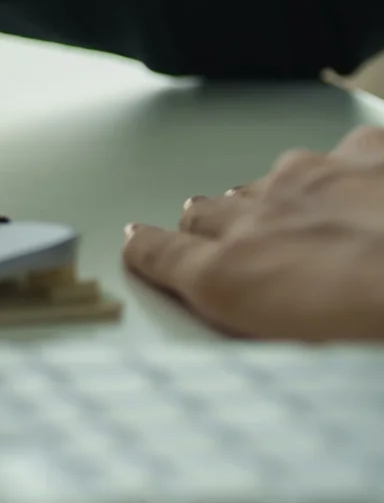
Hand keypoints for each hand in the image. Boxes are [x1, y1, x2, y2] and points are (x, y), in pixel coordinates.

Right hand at [122, 126, 383, 339]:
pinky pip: (352, 152)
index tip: (141, 242)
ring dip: (281, 195)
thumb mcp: (282, 350)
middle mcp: (260, 216)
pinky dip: (355, 167)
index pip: (167, 252)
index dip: (151, 248)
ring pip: (277, 179)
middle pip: (217, 209)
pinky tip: (371, 182)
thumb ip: (238, 315)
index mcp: (231, 272)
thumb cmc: (368, 322)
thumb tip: (212, 307)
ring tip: (300, 214)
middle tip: (221, 232)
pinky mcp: (372, 155)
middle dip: (214, 219)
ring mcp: (316, 180)